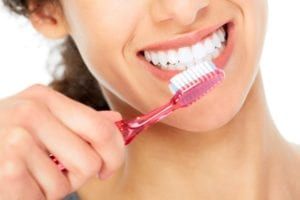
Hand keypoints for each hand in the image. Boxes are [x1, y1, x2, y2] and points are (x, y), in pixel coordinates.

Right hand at [0, 84, 125, 199]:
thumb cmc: (5, 136)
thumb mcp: (42, 119)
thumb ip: (80, 121)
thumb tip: (115, 120)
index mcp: (45, 98)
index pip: (102, 129)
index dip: (114, 153)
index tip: (107, 167)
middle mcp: (31, 112)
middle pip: (90, 160)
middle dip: (82, 176)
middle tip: (63, 174)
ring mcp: (15, 138)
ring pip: (68, 182)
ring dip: (54, 188)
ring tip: (32, 175)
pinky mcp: (6, 167)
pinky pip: (44, 194)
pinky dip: (36, 196)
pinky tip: (18, 183)